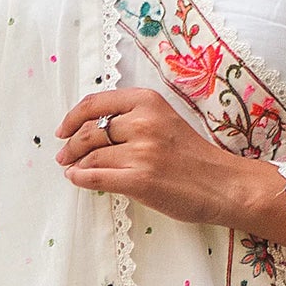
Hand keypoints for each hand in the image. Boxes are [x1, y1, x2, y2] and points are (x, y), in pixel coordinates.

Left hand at [55, 86, 285, 248]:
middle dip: (70, 145)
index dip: (73, 117)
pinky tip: (76, 179)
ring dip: (74, 164)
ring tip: (70, 169)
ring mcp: (141, 151)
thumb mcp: (164, 121)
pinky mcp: (139, 180)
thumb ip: (132, 119)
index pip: (96, 103)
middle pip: (88, 131)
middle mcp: (143, 122)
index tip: (63, 130)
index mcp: (148, 101)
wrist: (222, 184)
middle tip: (63, 156)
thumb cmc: (192, 156)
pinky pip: (96, 177)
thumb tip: (90, 129)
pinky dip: (80, 178)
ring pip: (90, 156)